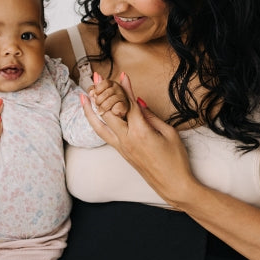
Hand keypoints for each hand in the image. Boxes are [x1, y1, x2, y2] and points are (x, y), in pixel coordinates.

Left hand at [81, 73, 200, 204]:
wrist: (173, 185)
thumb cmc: (176, 160)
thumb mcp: (169, 133)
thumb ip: (151, 116)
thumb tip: (138, 102)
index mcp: (141, 132)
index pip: (129, 104)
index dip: (125, 87)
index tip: (121, 74)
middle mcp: (127, 139)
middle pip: (109, 110)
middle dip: (103, 92)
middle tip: (97, 77)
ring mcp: (121, 147)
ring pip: (99, 125)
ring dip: (90, 108)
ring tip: (83, 94)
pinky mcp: (121, 152)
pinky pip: (103, 135)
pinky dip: (95, 122)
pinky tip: (91, 113)